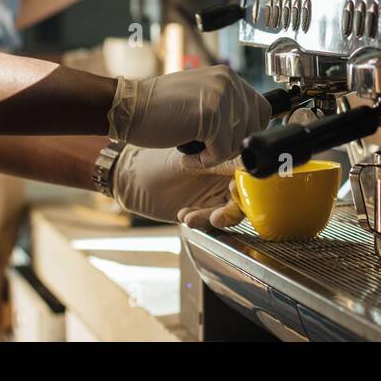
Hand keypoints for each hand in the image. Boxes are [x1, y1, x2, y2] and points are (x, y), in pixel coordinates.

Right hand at [107, 65, 271, 168]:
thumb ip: (226, 106)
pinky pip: (221, 152)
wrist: (127, 108)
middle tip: (205, 149)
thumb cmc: (159, 108)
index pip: (262, 110)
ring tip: (192, 150)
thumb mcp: (200, 97)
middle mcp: (228, 82)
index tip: (227, 142)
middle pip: (253, 129)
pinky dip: (203, 162)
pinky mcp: (210, 115)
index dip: (247, 132)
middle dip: (231, 146)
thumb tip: (252, 131)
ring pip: (238, 143)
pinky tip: (186, 156)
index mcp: (228, 76)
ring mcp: (220, 96)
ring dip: (214, 156)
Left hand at [112, 146, 244, 229]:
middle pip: (245, 198)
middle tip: (219, 211)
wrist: (132, 179)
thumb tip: (247, 163)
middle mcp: (223, 178)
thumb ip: (220, 163)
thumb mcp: (191, 160)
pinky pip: (210, 221)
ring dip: (216, 218)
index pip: (249, 174)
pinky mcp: (202, 212)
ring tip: (196, 216)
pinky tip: (184, 215)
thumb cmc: (157, 161)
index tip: (235, 188)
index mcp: (226, 159)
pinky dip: (200, 221)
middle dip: (233, 207)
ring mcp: (213, 196)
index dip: (248, 184)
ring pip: (228, 213)